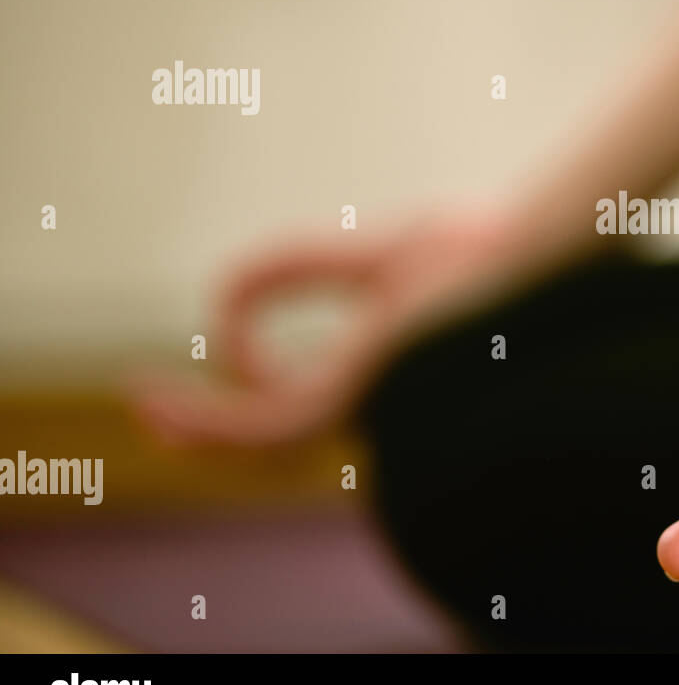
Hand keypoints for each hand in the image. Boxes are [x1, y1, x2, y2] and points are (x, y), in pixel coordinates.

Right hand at [128, 207, 530, 444]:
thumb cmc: (467, 245)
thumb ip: (293, 267)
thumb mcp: (361, 252)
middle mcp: (374, 399)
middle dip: (215, 429)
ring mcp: (365, 404)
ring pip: (268, 440)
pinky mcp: (357, 396)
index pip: (306, 398)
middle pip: (283, 431)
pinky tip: (170, 409)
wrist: (524, 250)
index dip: (253, 378)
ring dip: (203, 430)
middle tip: (155, 415)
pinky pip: (270, 427)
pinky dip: (214, 421)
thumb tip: (225, 301)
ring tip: (148, 409)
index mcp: (382, 369)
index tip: (221, 336)